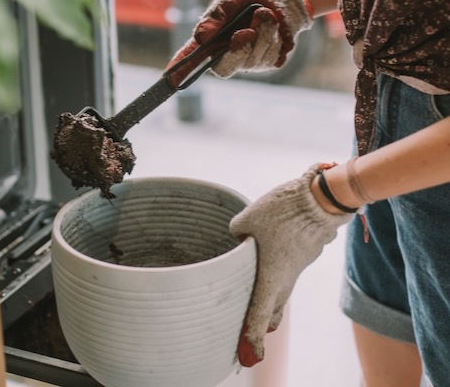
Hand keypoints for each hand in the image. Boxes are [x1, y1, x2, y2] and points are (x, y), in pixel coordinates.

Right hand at [168, 0, 312, 77]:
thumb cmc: (249, 0)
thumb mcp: (228, 3)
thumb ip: (214, 19)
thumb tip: (200, 37)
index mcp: (211, 41)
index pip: (192, 59)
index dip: (181, 71)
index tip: (170, 80)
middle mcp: (227, 55)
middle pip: (224, 68)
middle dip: (238, 50)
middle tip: (245, 31)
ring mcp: (248, 62)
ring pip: (251, 59)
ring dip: (261, 33)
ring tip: (264, 14)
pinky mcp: (268, 62)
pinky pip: (268, 56)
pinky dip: (272, 35)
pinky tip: (273, 25)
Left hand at [230, 164, 352, 365]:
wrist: (322, 199)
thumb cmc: (282, 210)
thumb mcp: (246, 219)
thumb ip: (236, 233)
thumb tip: (237, 237)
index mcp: (270, 277)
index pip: (258, 315)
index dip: (251, 338)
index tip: (248, 357)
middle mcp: (287, 278)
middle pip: (272, 309)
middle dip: (261, 323)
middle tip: (252, 335)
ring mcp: (299, 267)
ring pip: (282, 291)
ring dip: (270, 300)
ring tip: (259, 306)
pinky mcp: (306, 254)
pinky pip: (290, 272)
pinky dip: (280, 275)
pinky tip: (272, 264)